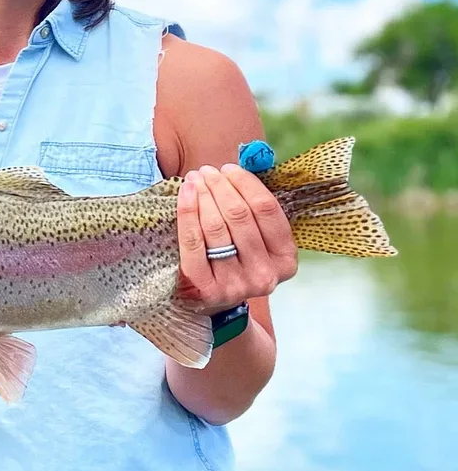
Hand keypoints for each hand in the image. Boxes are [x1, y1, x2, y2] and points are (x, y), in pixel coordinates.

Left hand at [176, 163, 297, 313]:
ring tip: (196, 178)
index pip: (267, 211)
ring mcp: (236, 285)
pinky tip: (185, 193)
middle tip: (208, 171)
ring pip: (216, 227)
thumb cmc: (237, 258)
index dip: (246, 183)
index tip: (229, 169)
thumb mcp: (257, 240)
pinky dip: (187, 211)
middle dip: (221, 187)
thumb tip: (240, 165)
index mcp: (286, 260)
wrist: (217, 305)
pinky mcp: (207, 289)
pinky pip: (193, 242)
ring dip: (204, 195)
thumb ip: (254, 209)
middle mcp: (265, 276)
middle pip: (240, 216)